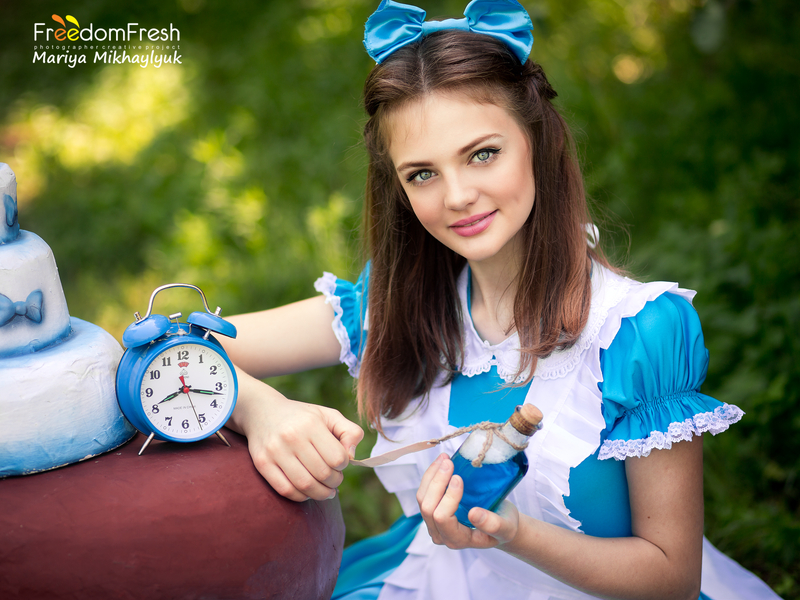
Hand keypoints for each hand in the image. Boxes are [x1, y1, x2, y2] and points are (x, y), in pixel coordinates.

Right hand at [231, 373, 363, 502]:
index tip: (340, 463)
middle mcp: (292, 437)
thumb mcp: (329, 415)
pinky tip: (307, 492)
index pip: (337, 458)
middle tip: (335, 480)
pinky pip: (285, 490)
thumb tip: (352, 456)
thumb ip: (350, 432)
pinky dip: (300, 497)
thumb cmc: (303, 417)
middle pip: (323, 474)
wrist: (262, 411)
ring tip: (326, 490)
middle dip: (334, 482)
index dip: (344, 465)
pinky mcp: (262, 463)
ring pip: (305, 486)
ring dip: (320, 493)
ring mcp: (275, 451)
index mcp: (311, 424)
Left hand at [417, 453, 519, 549]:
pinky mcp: (433, 511)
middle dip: (437, 483)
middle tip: (448, 462)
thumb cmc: (504, 526)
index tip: (458, 478)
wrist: (499, 524)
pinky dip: (431, 476)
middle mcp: (441, 534)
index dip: (448, 498)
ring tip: (444, 458)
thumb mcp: (506, 527)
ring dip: (431, 476)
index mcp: (458, 540)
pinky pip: (424, 493)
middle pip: (428, 508)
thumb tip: (473, 514)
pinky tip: (441, 463)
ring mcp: (434, 524)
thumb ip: (493, 525)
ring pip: (422, 499)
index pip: (443, 519)